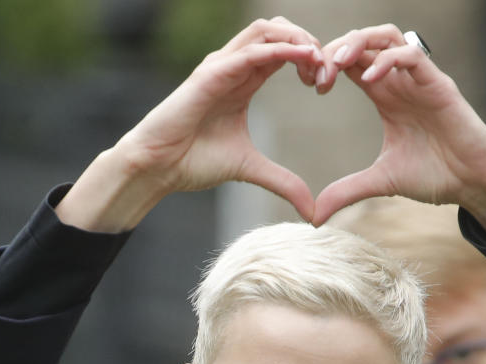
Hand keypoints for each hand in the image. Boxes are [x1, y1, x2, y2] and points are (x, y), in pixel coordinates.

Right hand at [57, 18, 321, 232]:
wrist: (158, 168)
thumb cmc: (193, 162)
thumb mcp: (251, 170)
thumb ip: (284, 183)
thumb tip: (312, 212)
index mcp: (245, 80)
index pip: (285, 50)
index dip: (312, 60)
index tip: (326, 86)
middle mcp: (234, 66)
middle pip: (280, 30)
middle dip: (311, 44)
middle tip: (328, 74)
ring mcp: (221, 66)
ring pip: (267, 29)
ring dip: (299, 40)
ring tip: (319, 63)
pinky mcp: (210, 74)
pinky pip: (251, 51)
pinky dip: (281, 50)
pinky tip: (304, 60)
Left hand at [311, 25, 485, 240]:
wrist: (474, 184)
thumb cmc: (435, 176)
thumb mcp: (380, 182)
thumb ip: (347, 191)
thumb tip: (315, 217)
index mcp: (385, 96)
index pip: (350, 62)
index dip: (326, 64)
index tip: (311, 84)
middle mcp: (400, 82)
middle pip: (363, 40)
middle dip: (334, 48)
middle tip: (316, 72)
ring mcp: (420, 80)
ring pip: (387, 36)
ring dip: (358, 42)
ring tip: (336, 63)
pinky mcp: (439, 85)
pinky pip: (412, 55)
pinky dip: (388, 59)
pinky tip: (369, 79)